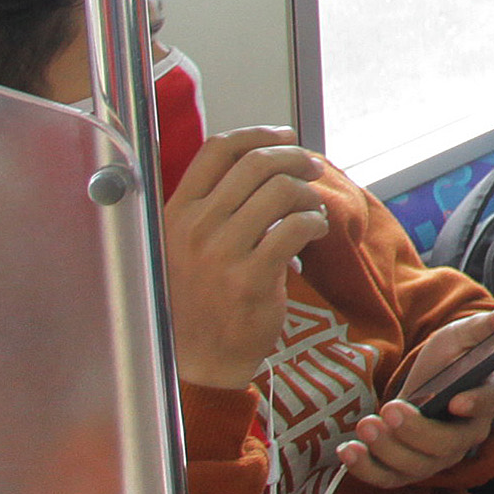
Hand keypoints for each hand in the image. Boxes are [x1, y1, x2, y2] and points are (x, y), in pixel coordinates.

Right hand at [161, 127, 336, 388]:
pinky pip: (297, 226)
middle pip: (256, 164)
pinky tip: (317, 231)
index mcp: (176, 212)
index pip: (217, 150)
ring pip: (281, 191)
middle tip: (314, 167)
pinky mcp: (251, 278)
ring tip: (312, 209)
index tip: (284, 137)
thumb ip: (211, 205)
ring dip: (308, 193)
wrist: (199, 358)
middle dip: (295, 158)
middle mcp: (195, 227)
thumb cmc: (199, 298)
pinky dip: (316, 221)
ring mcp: (221, 253)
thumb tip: (262, 159)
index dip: (258, 134)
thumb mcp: (185, 245)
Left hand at [340, 303, 493, 487]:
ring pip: (418, 466)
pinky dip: (366, 470)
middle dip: (416, 431)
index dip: (473, 404)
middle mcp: (467, 435)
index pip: (487, 404)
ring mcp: (438, 457)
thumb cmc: (450, 360)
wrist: (425, 385)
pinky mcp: (409, 469)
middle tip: (390, 408)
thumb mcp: (463, 335)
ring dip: (388, 449)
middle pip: (447, 445)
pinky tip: (347, 450)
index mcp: (487, 398)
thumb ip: (489, 324)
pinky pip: (390, 479)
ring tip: (366, 425)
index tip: (455, 400)